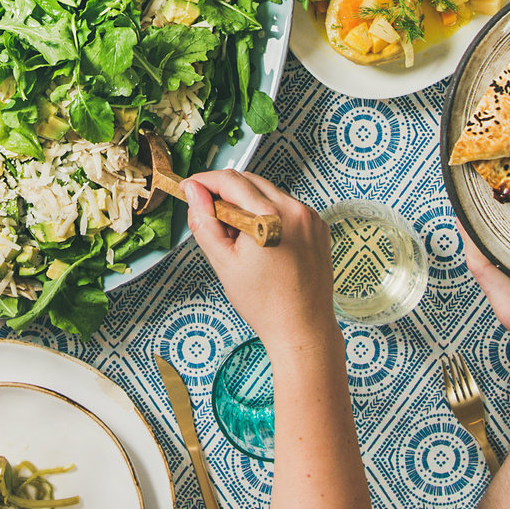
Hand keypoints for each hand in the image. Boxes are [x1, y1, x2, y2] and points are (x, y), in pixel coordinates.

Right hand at [181, 171, 337, 348]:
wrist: (302, 328)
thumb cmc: (264, 303)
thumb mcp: (223, 262)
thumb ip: (204, 221)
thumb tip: (193, 192)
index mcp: (270, 217)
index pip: (230, 181)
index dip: (204, 182)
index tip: (190, 188)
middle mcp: (295, 211)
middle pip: (250, 181)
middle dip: (225, 193)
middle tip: (212, 219)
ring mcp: (311, 218)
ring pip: (269, 193)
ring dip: (248, 204)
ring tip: (240, 239)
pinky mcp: (319, 227)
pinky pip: (287, 207)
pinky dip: (269, 214)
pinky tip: (263, 243)